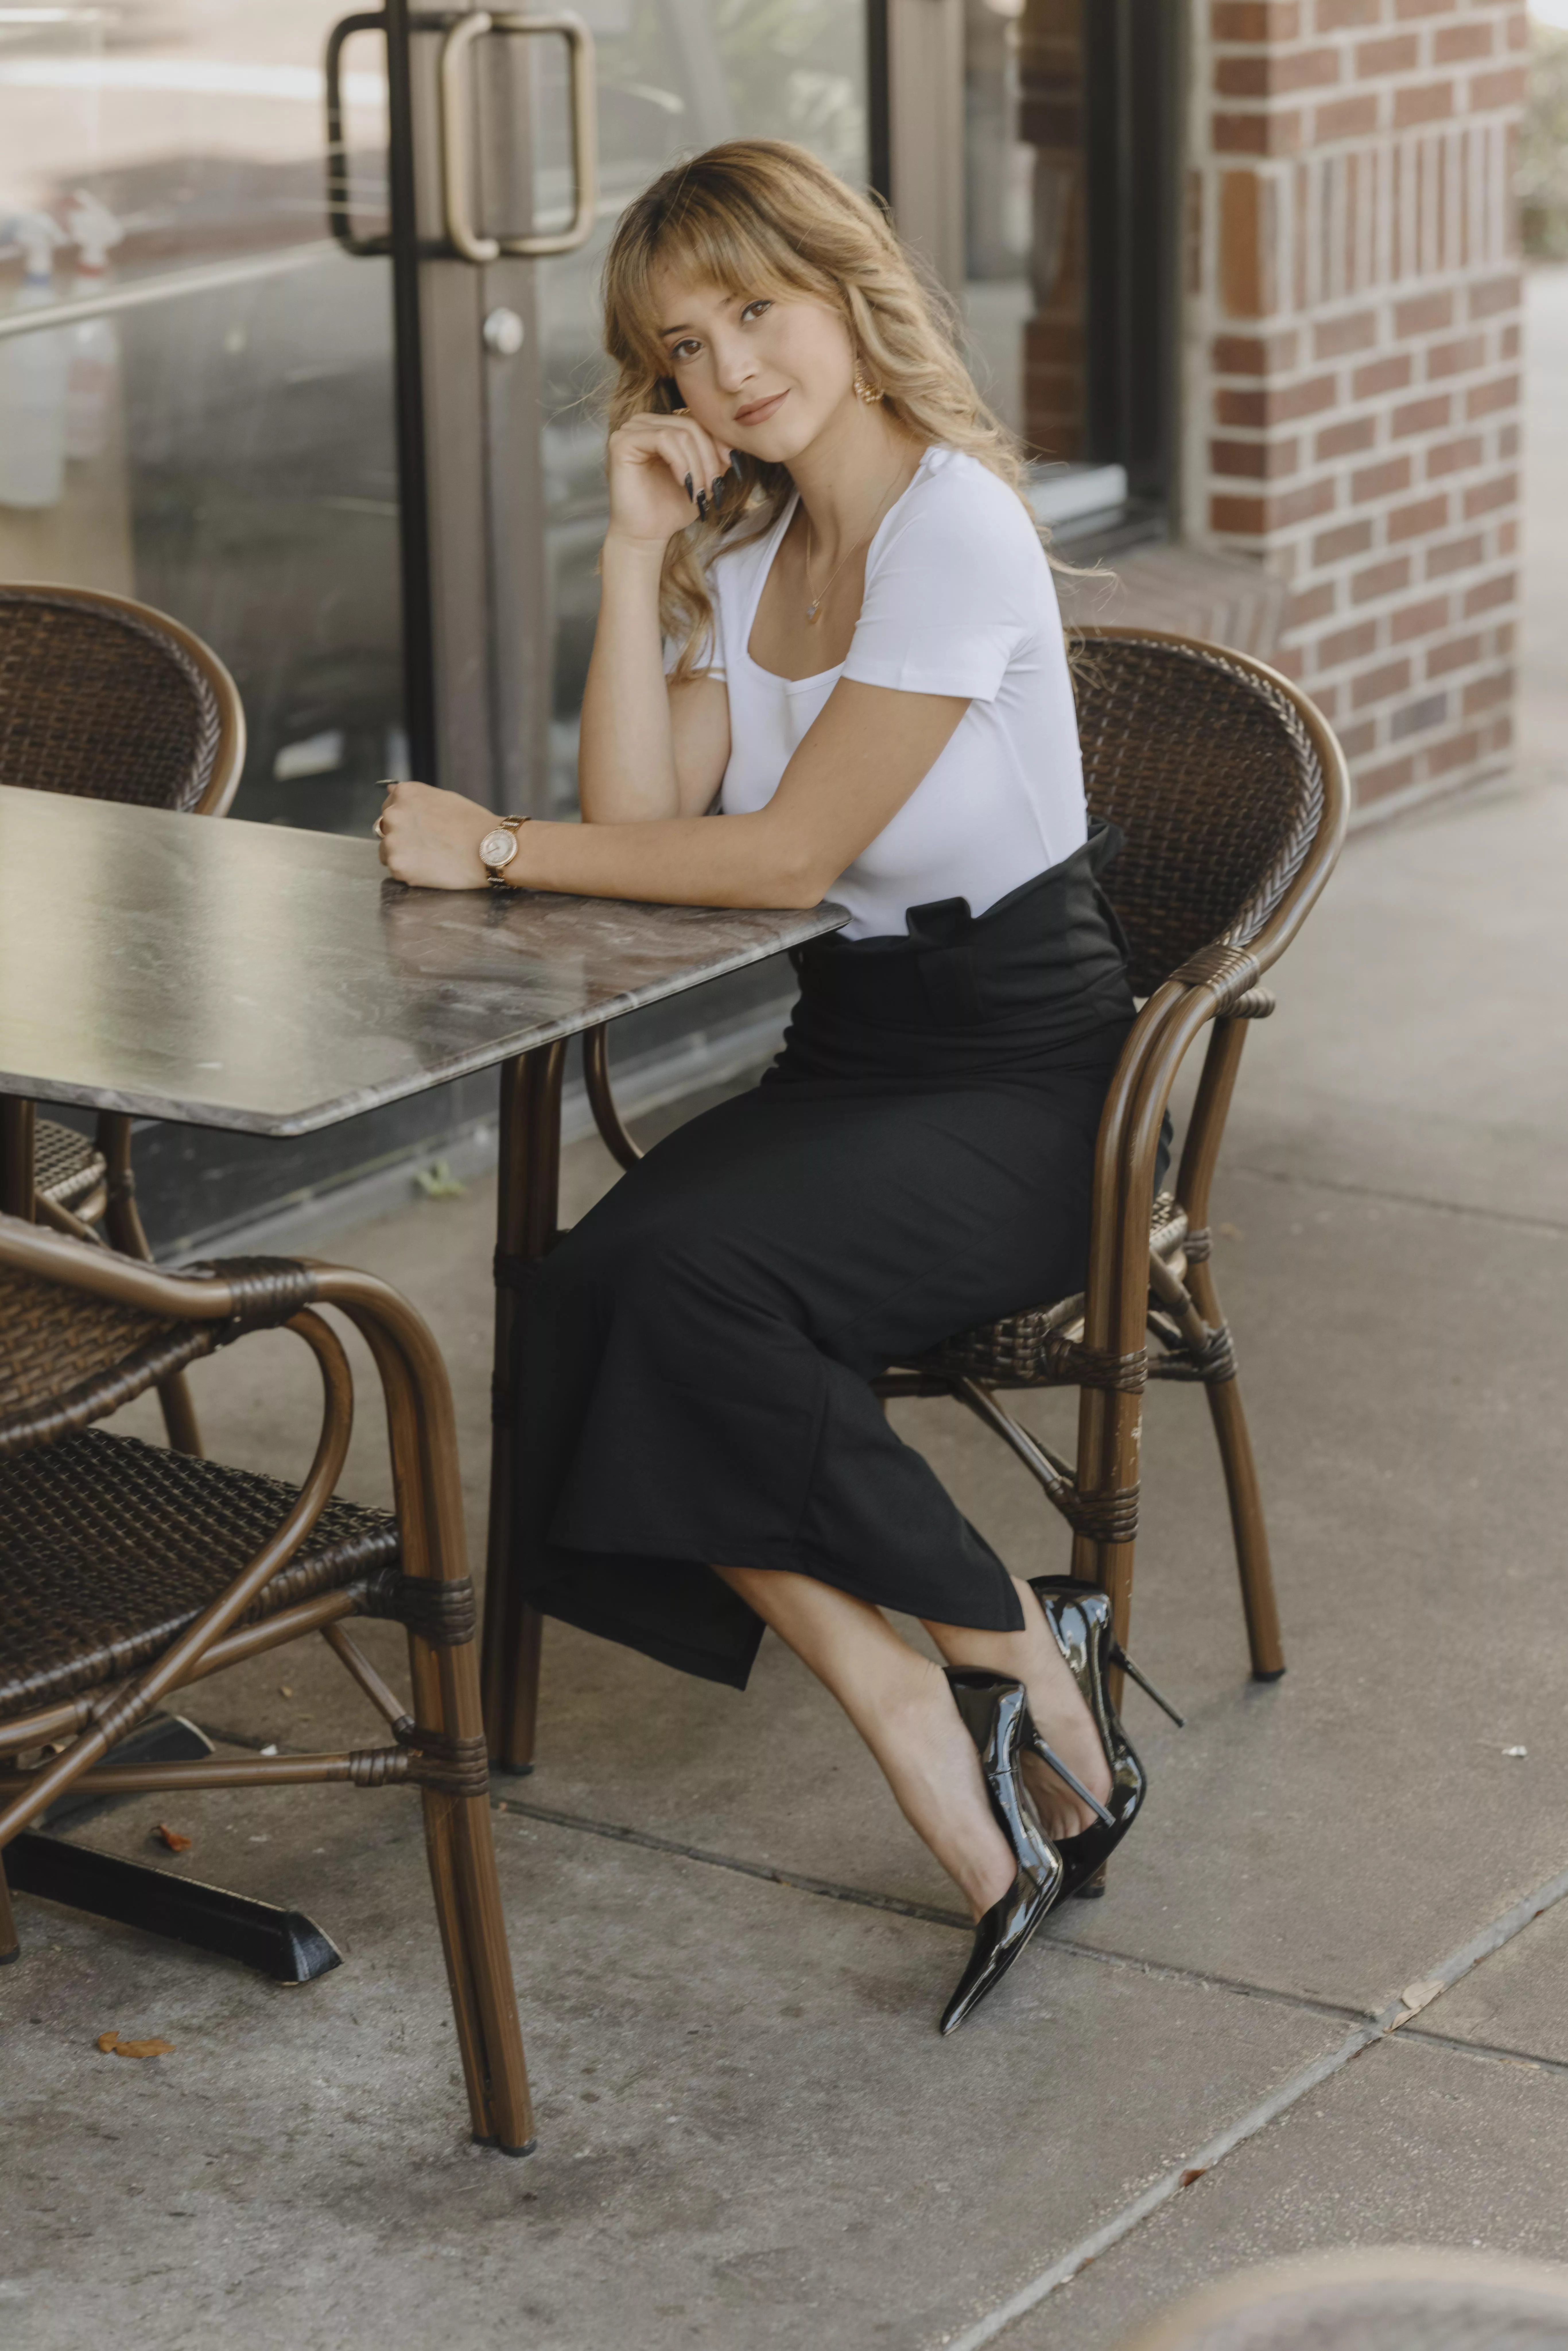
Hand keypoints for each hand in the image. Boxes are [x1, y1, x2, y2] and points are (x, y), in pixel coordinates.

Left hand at [375, 779, 494, 889]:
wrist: (489, 848)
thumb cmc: (471, 823)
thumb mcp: (442, 797)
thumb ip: (414, 797)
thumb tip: (388, 792)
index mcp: (404, 794)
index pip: (389, 807)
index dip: (407, 820)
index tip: (422, 828)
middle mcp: (393, 815)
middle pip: (385, 829)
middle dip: (402, 837)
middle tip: (429, 845)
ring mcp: (393, 841)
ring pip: (387, 851)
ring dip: (404, 855)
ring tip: (431, 857)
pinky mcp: (398, 866)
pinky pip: (397, 870)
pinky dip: (410, 872)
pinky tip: (431, 868)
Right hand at [605, 410, 731, 549]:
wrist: (648, 534)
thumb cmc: (672, 507)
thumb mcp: (703, 475)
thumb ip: (715, 455)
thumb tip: (734, 440)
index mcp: (662, 425)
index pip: (697, 420)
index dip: (718, 440)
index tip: (731, 464)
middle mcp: (644, 422)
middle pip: (690, 424)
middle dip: (708, 457)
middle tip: (713, 485)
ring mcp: (631, 429)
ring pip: (679, 432)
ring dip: (696, 464)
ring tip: (699, 490)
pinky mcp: (621, 441)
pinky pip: (662, 439)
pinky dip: (680, 461)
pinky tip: (683, 482)